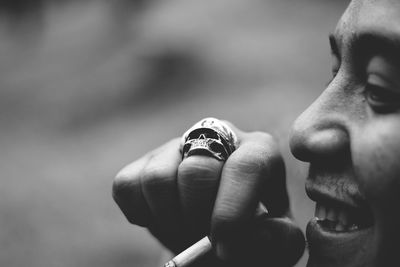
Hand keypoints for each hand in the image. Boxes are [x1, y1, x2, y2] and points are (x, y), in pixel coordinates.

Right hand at [112, 121, 304, 265]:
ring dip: (169, 219)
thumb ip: (278, 240)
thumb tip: (254, 233)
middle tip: (202, 239)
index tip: (225, 248)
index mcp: (258, 151)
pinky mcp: (145, 160)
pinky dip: (142, 215)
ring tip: (185, 231)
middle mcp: (217, 137)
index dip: (231, 212)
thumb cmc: (250, 234)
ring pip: (158, 178)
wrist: (216, 232)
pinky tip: (164, 220)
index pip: (246, 167)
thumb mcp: (275, 243)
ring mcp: (177, 145)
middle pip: (197, 171)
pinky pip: (128, 185)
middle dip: (196, 218)